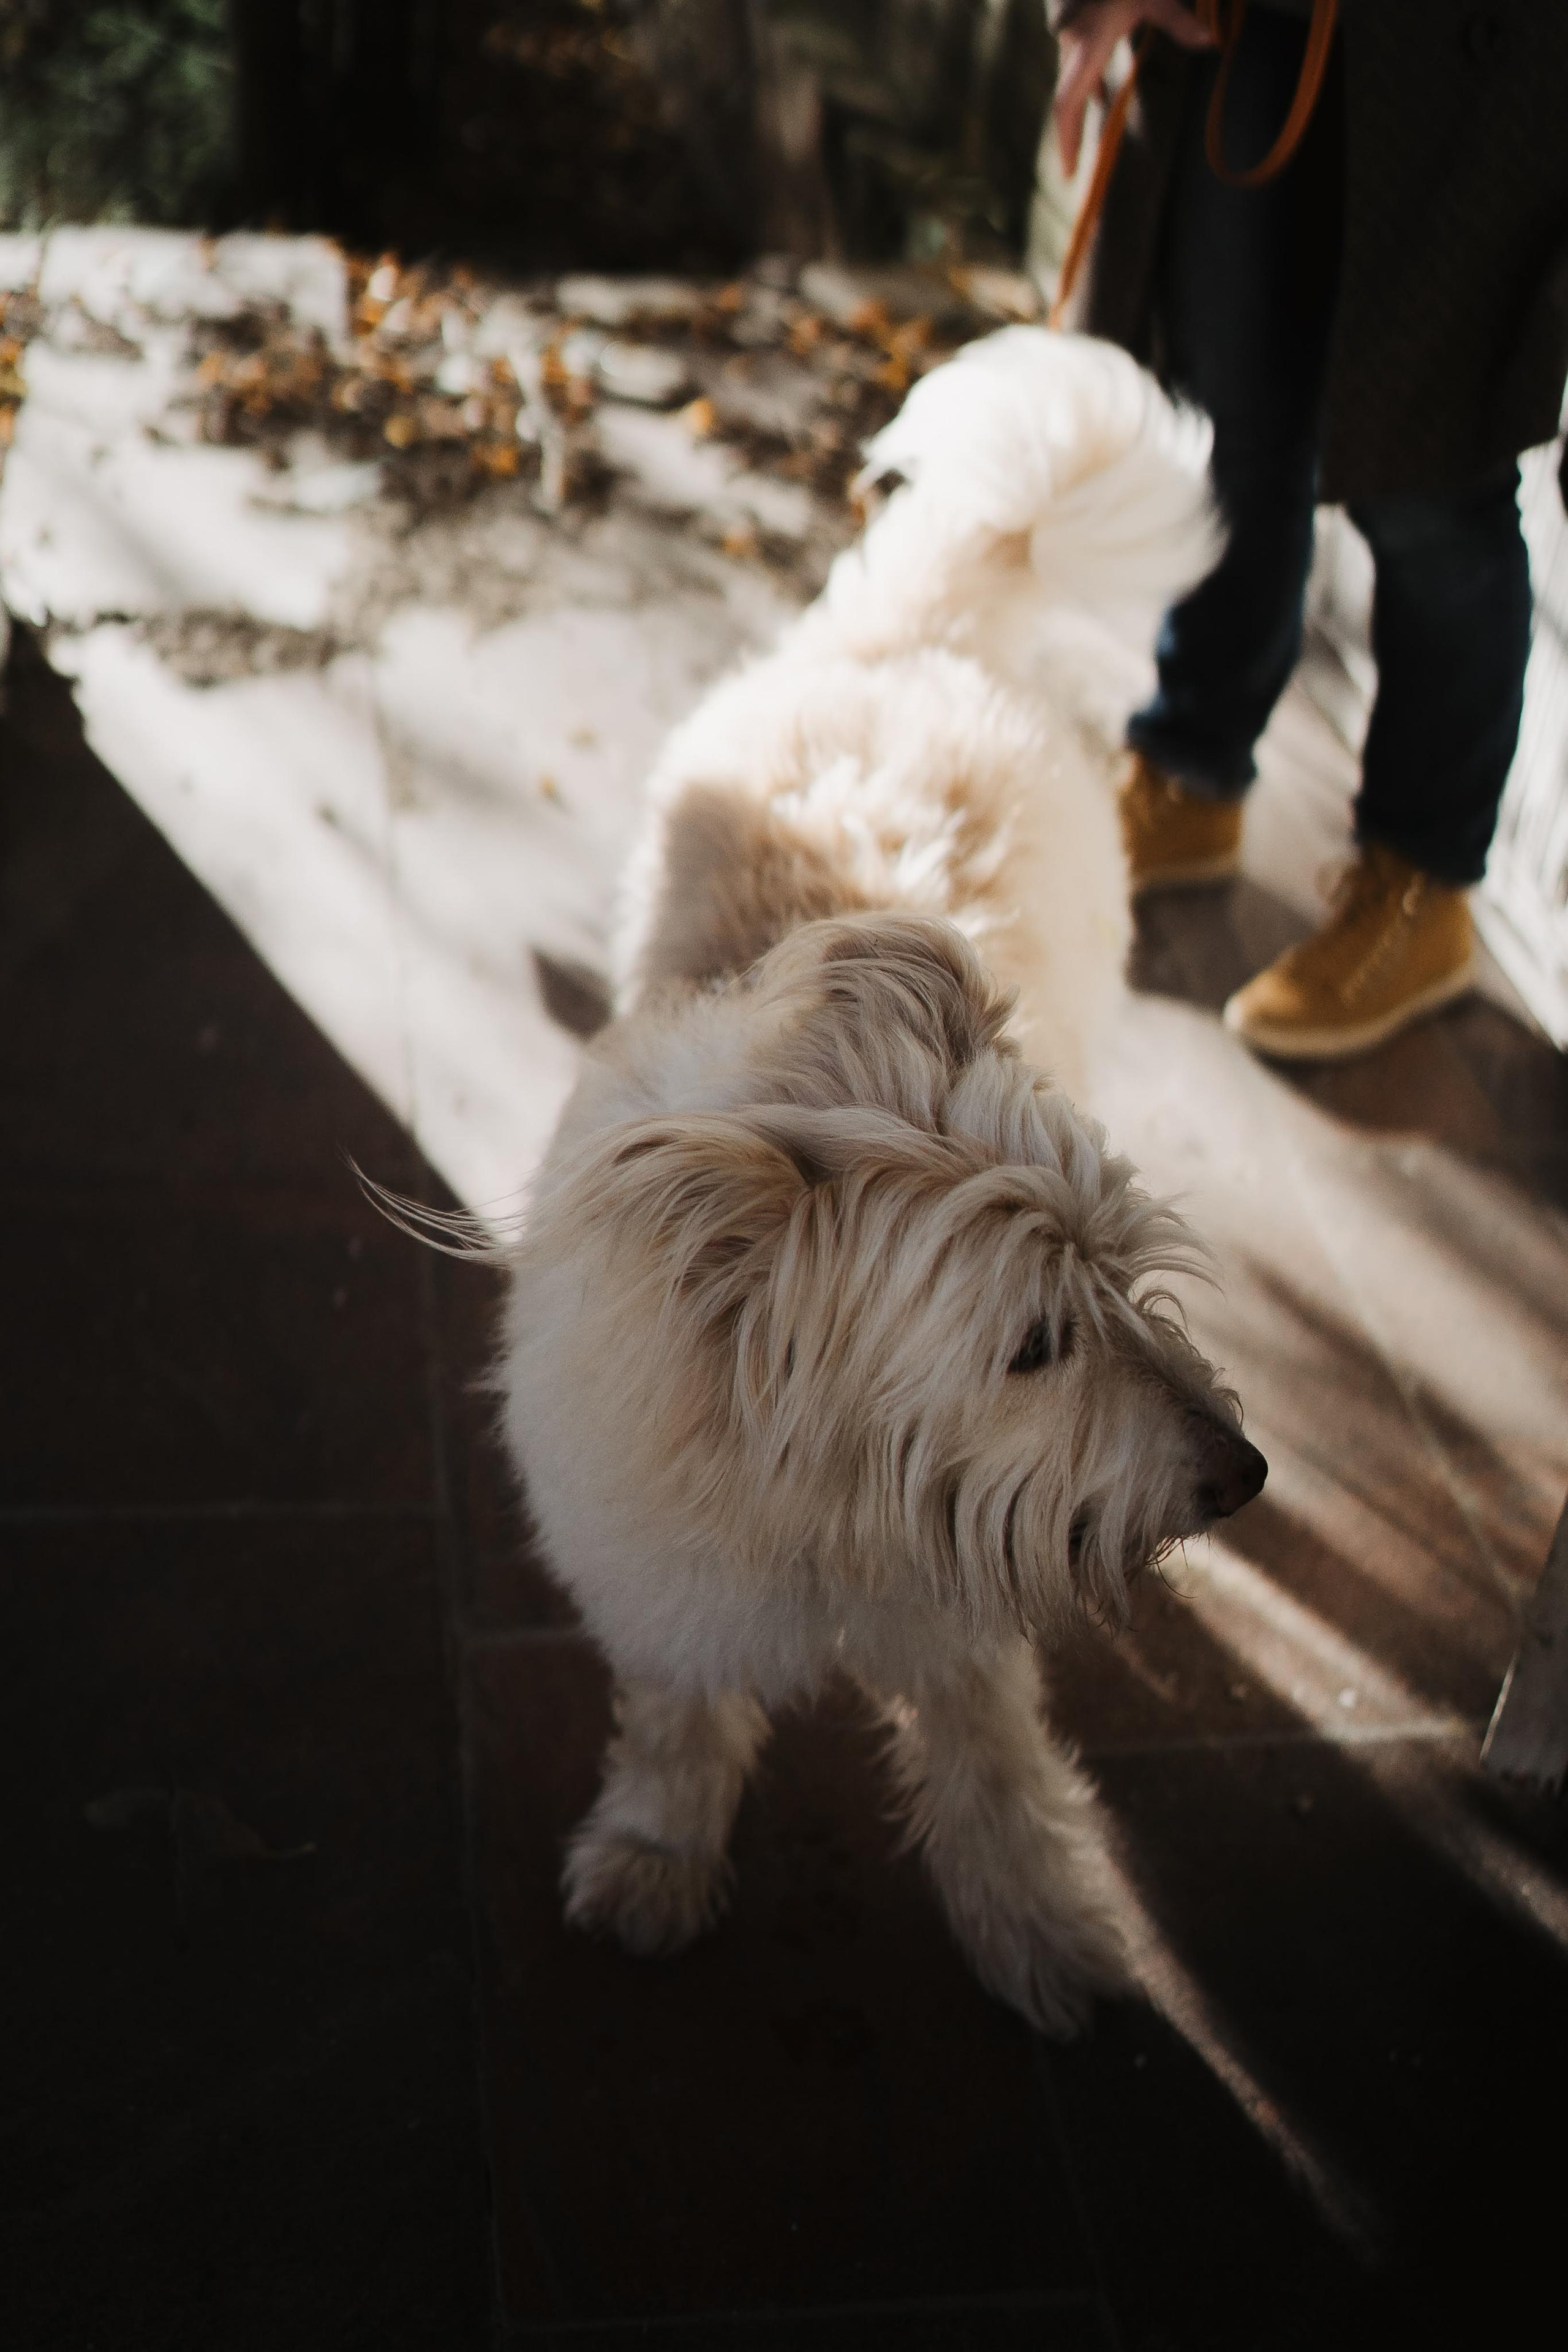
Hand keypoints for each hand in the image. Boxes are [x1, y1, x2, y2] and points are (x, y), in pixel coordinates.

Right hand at [1054, 0, 1216, 176]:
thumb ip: (1178, 20)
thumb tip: (1213, 43)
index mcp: (1087, 45)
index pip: (1066, 105)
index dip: (1065, 141)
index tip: (1069, 174)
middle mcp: (1071, 44)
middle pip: (1068, 96)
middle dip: (1074, 130)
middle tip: (1079, 163)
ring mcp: (1068, 33)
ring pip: (1074, 76)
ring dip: (1085, 102)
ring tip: (1097, 132)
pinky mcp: (1074, 23)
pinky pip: (1079, 59)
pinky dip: (1090, 77)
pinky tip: (1103, 90)